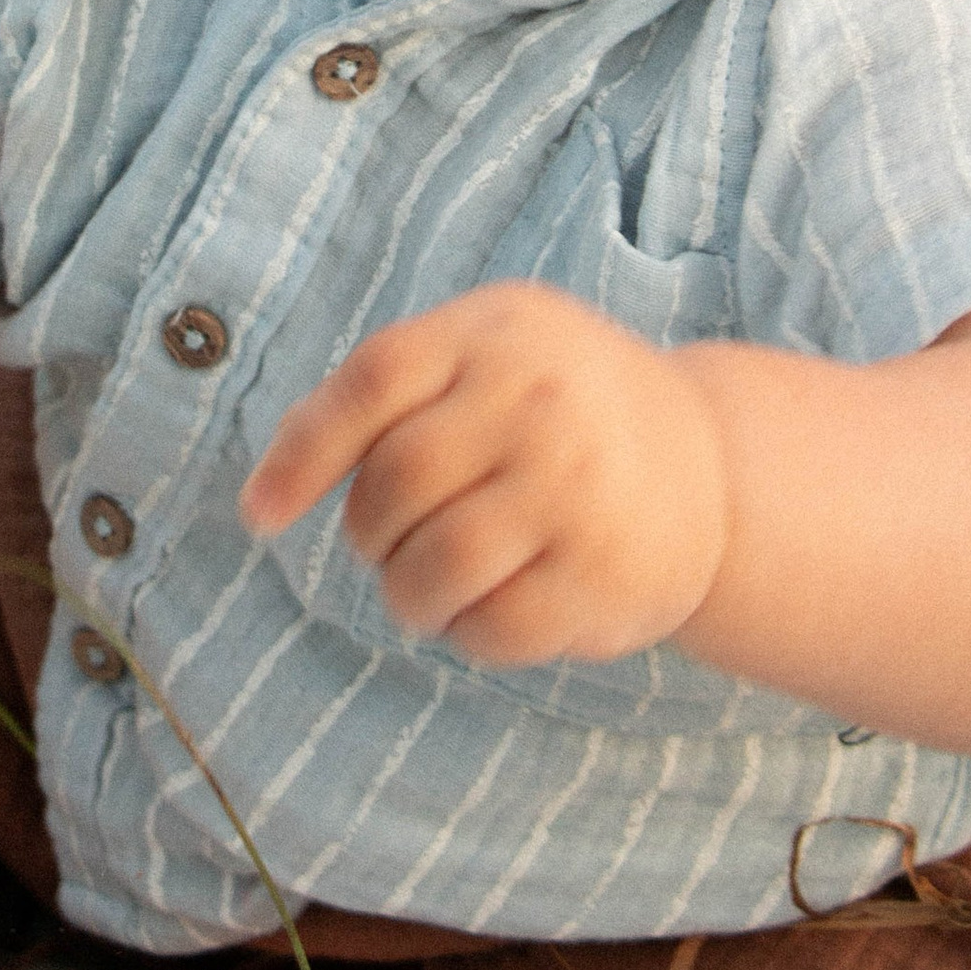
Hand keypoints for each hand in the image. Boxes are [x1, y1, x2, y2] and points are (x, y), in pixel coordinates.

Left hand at [238, 283, 733, 667]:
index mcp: (494, 335)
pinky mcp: (604, 575)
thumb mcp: (482, 355)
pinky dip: (464, 634)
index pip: (372, 384)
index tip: (259, 518)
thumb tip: (264, 491)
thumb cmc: (557, 408)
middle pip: (392, 485)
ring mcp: (576, 490)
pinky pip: (489, 629)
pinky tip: (484, 609)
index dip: (302, 456)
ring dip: (407, 596)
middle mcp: (539, 404)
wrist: (711, 464)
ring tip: (427, 587)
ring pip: (431, 569)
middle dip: (370, 533)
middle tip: (393, 543)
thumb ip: (380, 395)